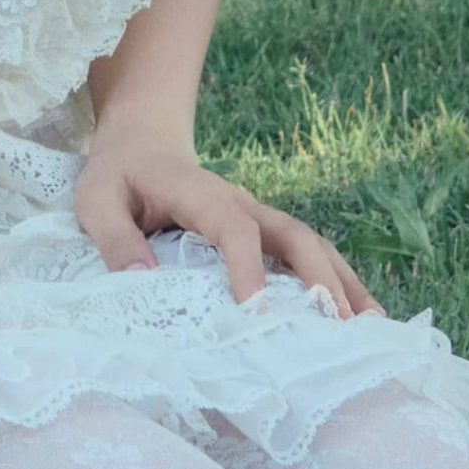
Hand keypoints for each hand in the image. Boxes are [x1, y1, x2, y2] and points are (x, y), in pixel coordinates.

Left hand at [73, 122, 386, 320]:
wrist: (142, 141)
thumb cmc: (118, 174)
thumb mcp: (96, 200)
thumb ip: (115, 238)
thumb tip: (142, 283)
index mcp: (200, 194)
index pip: (234, 228)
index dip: (247, 266)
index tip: (255, 310)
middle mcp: (240, 203)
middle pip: (292, 234)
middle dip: (320, 277)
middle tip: (339, 327)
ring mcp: (258, 216)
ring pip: (311, 244)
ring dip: (342, 282)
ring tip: (372, 327)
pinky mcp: (264, 231)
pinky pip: (307, 253)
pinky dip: (337, 281)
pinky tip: (360, 316)